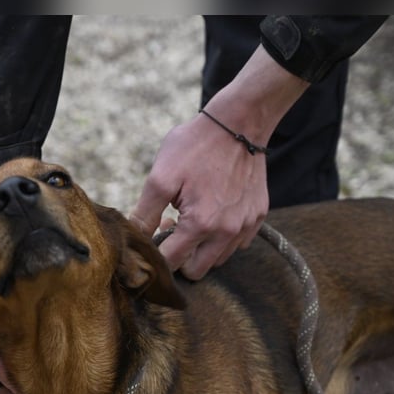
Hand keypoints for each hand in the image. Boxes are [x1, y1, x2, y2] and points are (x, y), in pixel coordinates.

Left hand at [130, 46, 308, 279]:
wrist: (239, 123)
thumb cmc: (195, 146)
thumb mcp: (161, 176)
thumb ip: (145, 213)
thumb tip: (135, 238)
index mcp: (200, 224)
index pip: (172, 263)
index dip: (158, 254)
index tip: (155, 235)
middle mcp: (226, 232)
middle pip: (197, 271)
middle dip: (181, 256)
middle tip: (174, 225)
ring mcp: (245, 226)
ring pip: (219, 259)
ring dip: (202, 247)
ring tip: (194, 216)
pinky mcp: (258, 217)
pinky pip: (238, 244)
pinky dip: (223, 236)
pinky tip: (215, 211)